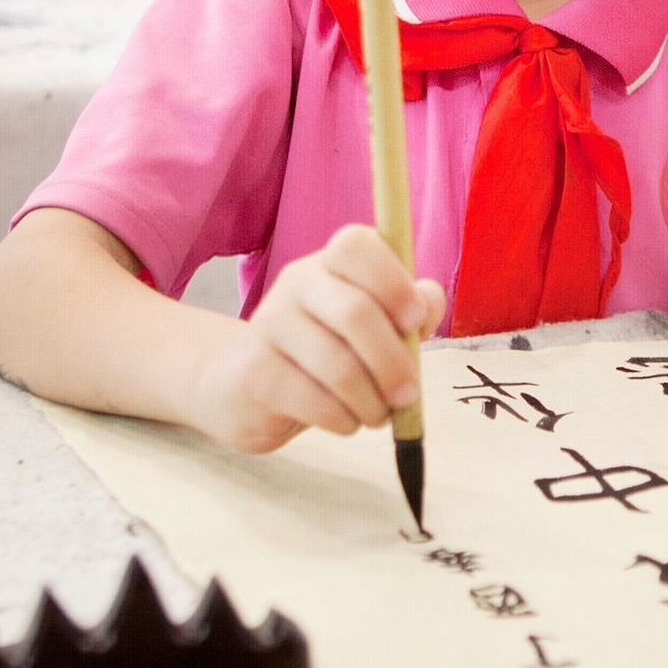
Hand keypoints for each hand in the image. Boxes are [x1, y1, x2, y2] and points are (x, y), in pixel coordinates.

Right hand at [192, 227, 446, 452]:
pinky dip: (343, 420)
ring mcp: (269, 325)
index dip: (393, 281)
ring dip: (371, 402)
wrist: (239, 384)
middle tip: (408, 395)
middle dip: (393, 363)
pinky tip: (345, 421)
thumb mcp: (372, 325)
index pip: (356, 245)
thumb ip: (411, 309)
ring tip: (377, 414)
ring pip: (338, 367)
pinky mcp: (254, 373)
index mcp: (329, 264)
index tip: (414, 320)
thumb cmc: (323, 350)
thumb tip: (428, 301)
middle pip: (355, 313)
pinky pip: (314, 401)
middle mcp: (296, 285)